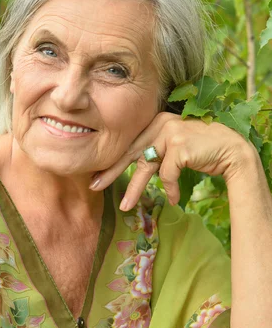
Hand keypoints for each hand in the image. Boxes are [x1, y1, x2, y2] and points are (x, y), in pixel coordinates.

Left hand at [90, 112, 255, 210]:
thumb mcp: (173, 148)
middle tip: (94, 186)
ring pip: (145, 166)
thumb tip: (134, 169)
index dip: (114, 161)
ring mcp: (170, 132)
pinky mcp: (179, 145)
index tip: (97, 175)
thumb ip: (155, 152)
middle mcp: (161, 123)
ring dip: (135, 189)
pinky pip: (167, 174)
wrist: (232, 150)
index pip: (130, 144)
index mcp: (156, 121)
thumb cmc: (202, 151)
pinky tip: (174, 199)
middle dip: (112, 172)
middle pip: (131, 152)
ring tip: (125, 206)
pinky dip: (170, 189)